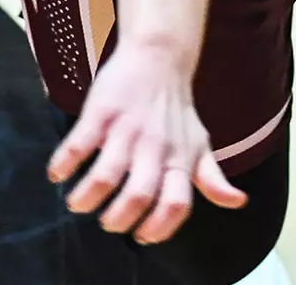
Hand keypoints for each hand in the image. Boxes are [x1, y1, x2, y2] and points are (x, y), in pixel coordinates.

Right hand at [47, 39, 245, 243]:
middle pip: (139, 196)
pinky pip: (77, 145)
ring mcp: (127, 130)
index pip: (177, 204)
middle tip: (106, 222)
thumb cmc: (177, 110)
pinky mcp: (101, 112)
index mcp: (181, 159)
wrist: (160, 58)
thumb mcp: (200, 144)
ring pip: (105, 176)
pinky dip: (63, 165)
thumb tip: (237, 202)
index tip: (140, 236)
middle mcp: (156, 147)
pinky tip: (59, 173)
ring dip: (86, 197)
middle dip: (117, 219)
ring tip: (79, 202)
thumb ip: (212, 177)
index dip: (159, 228)